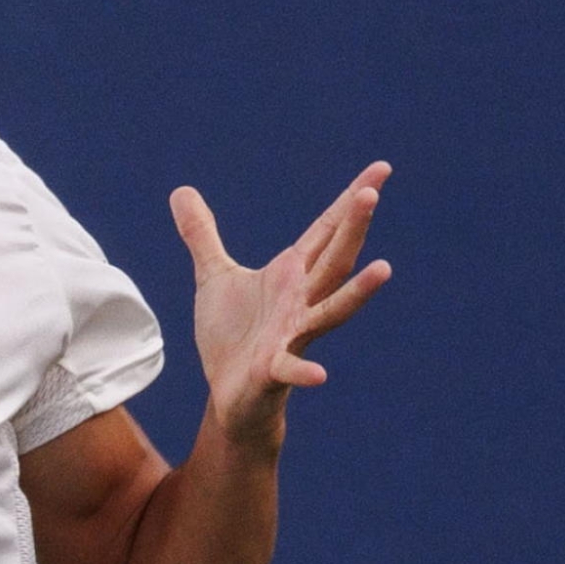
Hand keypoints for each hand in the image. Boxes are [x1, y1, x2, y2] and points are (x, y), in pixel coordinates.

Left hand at [173, 162, 394, 453]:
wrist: (231, 394)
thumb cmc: (233, 335)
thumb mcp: (214, 277)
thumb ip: (202, 236)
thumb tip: (181, 192)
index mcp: (291, 275)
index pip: (326, 231)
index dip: (350, 200)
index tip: (381, 169)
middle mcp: (301, 301)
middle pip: (334, 259)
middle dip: (352, 228)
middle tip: (371, 193)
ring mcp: (292, 335)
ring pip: (331, 310)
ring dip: (357, 292)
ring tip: (383, 269)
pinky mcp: (273, 370)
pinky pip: (291, 368)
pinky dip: (304, 371)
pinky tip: (320, 375)